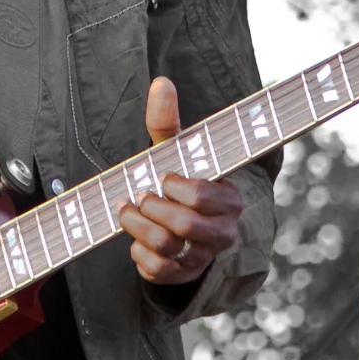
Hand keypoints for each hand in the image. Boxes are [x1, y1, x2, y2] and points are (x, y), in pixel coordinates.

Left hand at [118, 76, 245, 286]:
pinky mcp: (181, 276)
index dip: (175, 187)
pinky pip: (156, 270)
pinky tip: (135, 241)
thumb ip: (167, 122)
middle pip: (185, 225)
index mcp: (229, 200)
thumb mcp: (174, 153)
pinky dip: (137, 253)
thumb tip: (161, 83)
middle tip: (141, 196)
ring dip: (137, 226)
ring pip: (167, 247)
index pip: (203, 196)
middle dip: (152, 207)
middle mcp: (223, 233)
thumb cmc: (177, 182)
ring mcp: (202, 258)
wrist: (180, 228)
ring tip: (128, 211)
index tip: (164, 178)